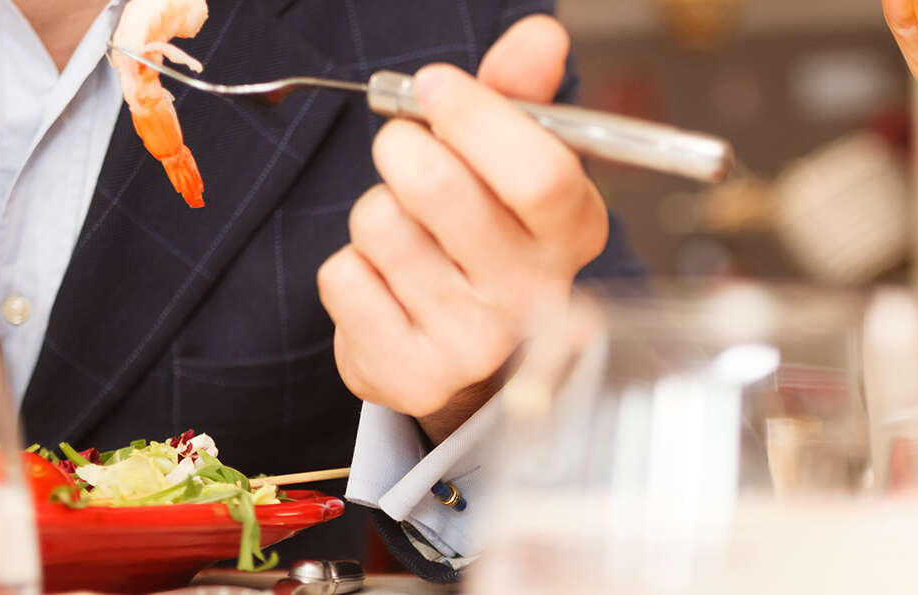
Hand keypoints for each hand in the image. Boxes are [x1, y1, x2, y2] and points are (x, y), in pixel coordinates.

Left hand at [318, 16, 606, 443]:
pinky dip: (349, 267)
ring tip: (404, 234)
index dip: (475, 116)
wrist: (461, 355)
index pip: (539, 170)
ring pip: (381, 227)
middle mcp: (535, 296)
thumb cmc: (485, 237)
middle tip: (403, 151)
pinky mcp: (412, 376)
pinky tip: (385, 285)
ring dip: (375, 212)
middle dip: (401, 148)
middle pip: (440, 187)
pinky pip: (343, 278)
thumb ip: (519, 93)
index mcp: (574, 232)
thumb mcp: (510, 162)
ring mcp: (475, 343)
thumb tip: (542, 34)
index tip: (435, 87)